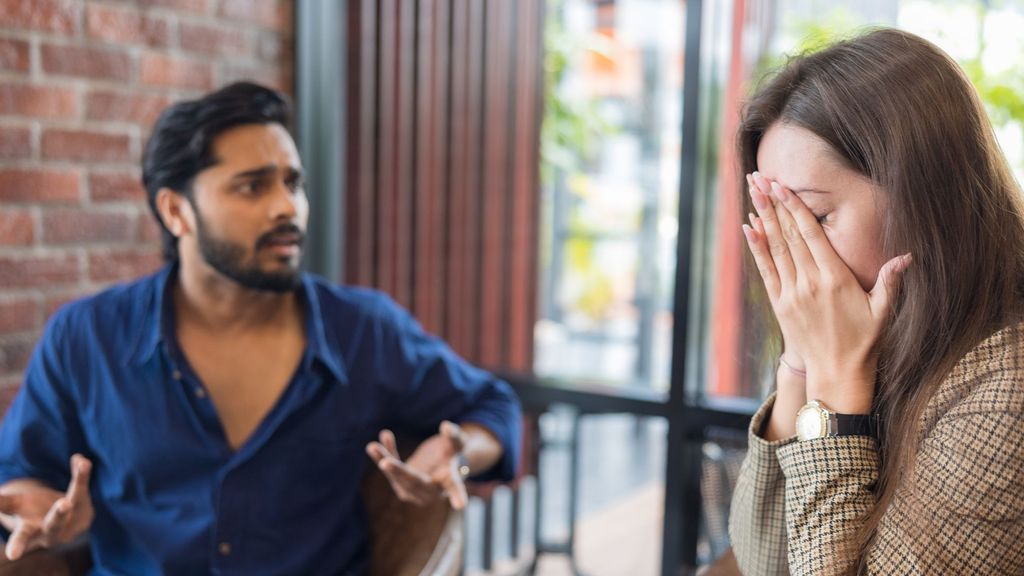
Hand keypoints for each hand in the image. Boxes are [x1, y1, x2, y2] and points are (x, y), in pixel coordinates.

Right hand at [0, 454, 93, 560]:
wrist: (64, 522)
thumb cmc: (32, 514)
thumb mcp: (15, 507)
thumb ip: (1, 502)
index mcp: (31, 532)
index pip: (22, 539)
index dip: (17, 545)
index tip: (13, 555)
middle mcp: (53, 530)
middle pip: (55, 523)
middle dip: (59, 514)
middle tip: (64, 504)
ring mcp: (73, 521)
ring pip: (76, 498)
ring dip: (78, 482)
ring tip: (82, 465)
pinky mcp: (86, 507)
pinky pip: (82, 487)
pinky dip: (81, 472)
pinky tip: (80, 459)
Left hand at [365, 421, 468, 509]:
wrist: (442, 463)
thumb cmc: (454, 454)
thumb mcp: (458, 443)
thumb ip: (453, 436)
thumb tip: (445, 426)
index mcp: (449, 483)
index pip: (454, 488)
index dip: (457, 495)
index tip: (461, 505)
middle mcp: (430, 492)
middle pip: (414, 482)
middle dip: (399, 472)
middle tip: (384, 463)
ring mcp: (413, 491)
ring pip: (396, 476)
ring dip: (383, 459)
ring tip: (371, 446)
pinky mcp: (401, 483)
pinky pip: (391, 467)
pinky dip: (386, 453)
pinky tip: (383, 436)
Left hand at [743, 172, 910, 412]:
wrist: (836, 374)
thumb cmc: (864, 341)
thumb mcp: (883, 310)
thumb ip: (891, 280)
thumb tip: (907, 256)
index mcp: (836, 278)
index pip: (811, 234)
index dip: (796, 208)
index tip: (783, 186)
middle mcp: (810, 283)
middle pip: (789, 235)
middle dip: (773, 204)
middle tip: (760, 177)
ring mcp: (792, 294)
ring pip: (775, 248)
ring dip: (762, 218)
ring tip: (752, 192)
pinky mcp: (780, 305)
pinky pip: (766, 271)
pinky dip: (757, 248)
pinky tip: (749, 228)